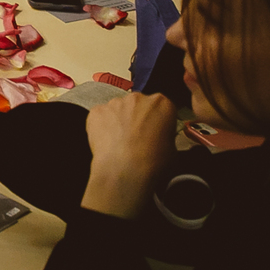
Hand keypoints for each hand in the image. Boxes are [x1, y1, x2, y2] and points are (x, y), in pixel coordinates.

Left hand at [81, 93, 178, 218]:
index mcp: (161, 104)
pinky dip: (102, 126)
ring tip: (120, 142)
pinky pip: (100, 116)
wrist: (126, 171)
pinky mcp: (97, 111)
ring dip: (119, 120)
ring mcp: (115, 103)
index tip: (155, 129)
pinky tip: (107, 142)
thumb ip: (165, 133)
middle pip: (137, 104)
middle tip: (136, 137)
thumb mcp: (172, 148)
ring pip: (118, 109)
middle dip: (137, 117)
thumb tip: (158, 136)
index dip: (157, 120)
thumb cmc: (152, 163)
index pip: (160, 106)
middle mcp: (138, 98)